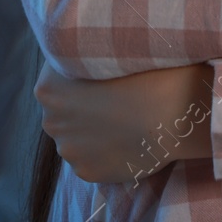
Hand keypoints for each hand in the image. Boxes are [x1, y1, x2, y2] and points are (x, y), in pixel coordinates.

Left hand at [33, 60, 213, 183]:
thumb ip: (85, 54)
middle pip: (64, 110)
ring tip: (127, 120)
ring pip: (78, 138)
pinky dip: (107, 152)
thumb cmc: (144, 70)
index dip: (82, 72)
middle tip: (118, 97)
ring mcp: (69, 151)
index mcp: (48, 88)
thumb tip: (84, 54)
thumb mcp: (107, 48)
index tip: (105, 72)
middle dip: (84, 105)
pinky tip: (129, 141)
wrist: (173, 111)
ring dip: (95, 131)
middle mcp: (50, 121)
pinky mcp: (87, 173)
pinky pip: (93, 160)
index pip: (56, 77)